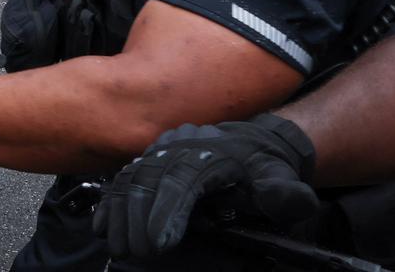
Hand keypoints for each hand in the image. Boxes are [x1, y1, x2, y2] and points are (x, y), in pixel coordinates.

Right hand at [93, 115, 318, 260]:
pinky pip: (122, 178)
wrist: (252, 141)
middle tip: (135, 253)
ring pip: (130, 178)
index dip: (167, 211)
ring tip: (117, 246)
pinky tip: (103, 226)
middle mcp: (178, 148)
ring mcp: (160, 153)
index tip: (159, 244)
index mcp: (209, 154)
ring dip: (119, 214)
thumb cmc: (263, 166)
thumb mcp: (279, 177)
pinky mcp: (148, 161)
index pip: (182, 181)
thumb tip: (291, 201)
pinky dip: (110, 203)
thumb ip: (284, 192)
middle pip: (148, 180)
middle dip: (137, 218)